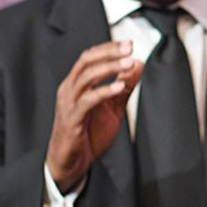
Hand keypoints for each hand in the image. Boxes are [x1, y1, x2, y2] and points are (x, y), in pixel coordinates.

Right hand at [45, 41, 141, 192]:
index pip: (89, 57)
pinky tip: (119, 88)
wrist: (72, 163)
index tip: (129, 43)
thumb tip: (137, 64)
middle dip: (108, 52)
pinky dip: (103, 92)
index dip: (108, 48)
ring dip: (109, 68)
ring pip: (86, 77)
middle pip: (86, 61)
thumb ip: (124, 87)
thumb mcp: (112, 107)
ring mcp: (68, 104)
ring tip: (129, 63)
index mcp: (76, 84)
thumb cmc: (89, 134)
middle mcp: (69, 89)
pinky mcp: (71, 120)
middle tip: (129, 47)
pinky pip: (87, 101)